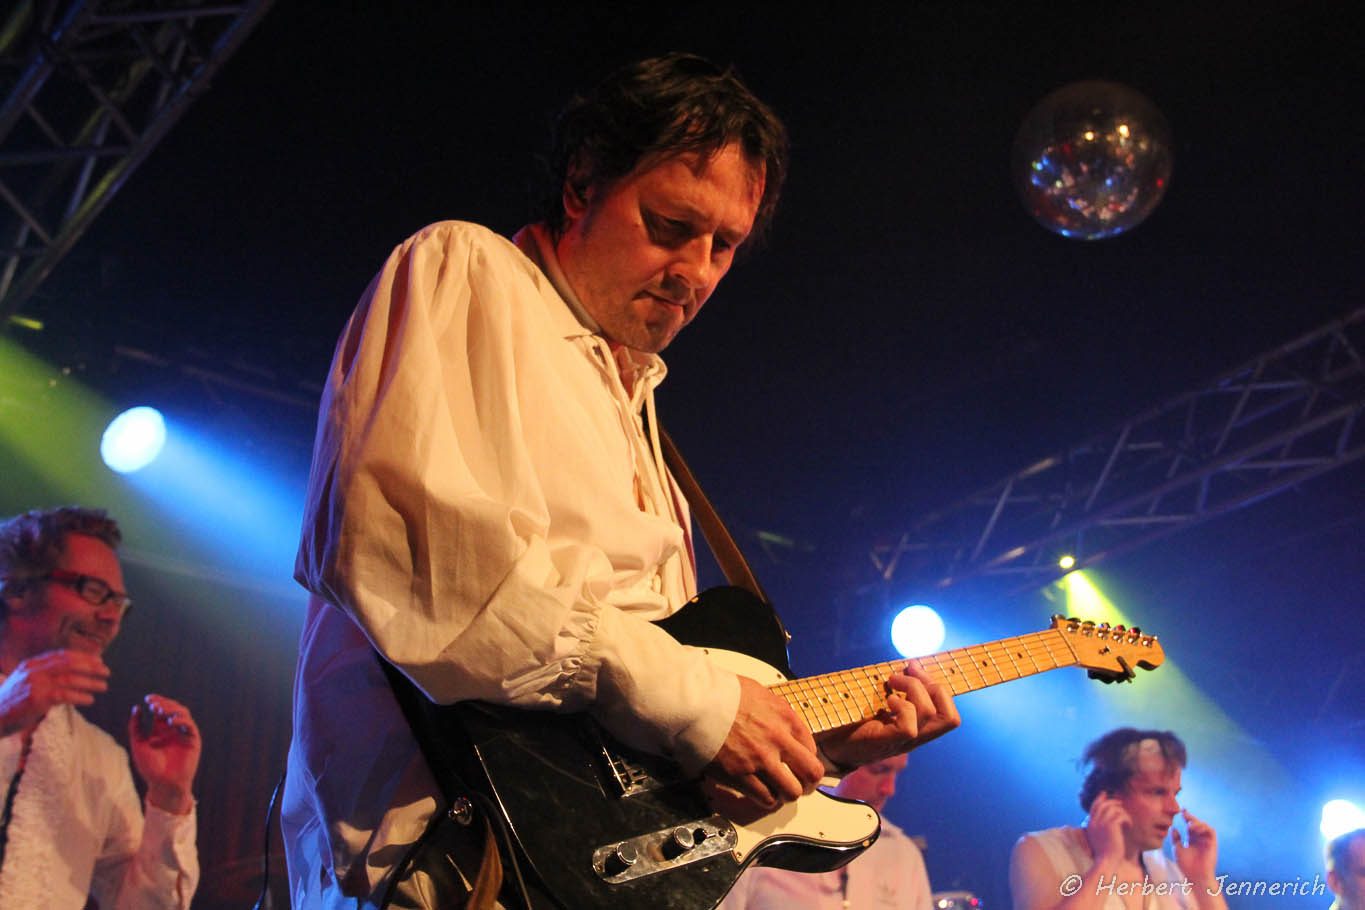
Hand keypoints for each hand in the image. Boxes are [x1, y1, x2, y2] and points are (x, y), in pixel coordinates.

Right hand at [0, 649, 109, 734]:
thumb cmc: (13, 702)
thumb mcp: (27, 682)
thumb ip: (46, 674)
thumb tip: (75, 673)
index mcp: (32, 664)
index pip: (62, 655)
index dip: (83, 657)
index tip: (99, 660)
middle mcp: (34, 670)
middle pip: (69, 663)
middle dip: (91, 666)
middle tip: (106, 672)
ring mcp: (35, 684)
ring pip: (70, 678)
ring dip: (90, 682)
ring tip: (103, 686)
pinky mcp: (37, 699)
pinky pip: (65, 695)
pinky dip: (80, 697)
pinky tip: (89, 700)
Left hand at [128, 694, 200, 814]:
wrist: (162, 784)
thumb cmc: (149, 768)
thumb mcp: (138, 745)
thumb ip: (136, 727)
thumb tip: (136, 708)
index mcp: (161, 731)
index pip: (161, 711)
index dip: (157, 702)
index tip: (148, 699)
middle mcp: (173, 730)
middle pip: (173, 709)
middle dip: (164, 704)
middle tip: (154, 704)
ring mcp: (184, 734)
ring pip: (183, 714)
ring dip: (172, 709)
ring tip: (161, 710)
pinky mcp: (193, 740)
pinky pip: (190, 726)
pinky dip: (181, 720)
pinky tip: (170, 721)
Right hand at [703, 675, 824, 808]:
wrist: (695, 702)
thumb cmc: (720, 693)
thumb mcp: (758, 693)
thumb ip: (775, 711)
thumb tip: (779, 723)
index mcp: (785, 717)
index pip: (811, 748)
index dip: (806, 759)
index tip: (800, 764)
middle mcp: (778, 740)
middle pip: (811, 773)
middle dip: (808, 782)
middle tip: (801, 784)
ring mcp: (761, 760)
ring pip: (791, 792)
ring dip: (786, 793)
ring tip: (778, 791)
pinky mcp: (741, 776)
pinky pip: (765, 798)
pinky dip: (766, 799)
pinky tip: (760, 793)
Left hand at [816, 661, 959, 769]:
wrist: (828, 746)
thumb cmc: (852, 721)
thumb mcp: (879, 702)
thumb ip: (896, 690)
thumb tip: (910, 665)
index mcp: (917, 728)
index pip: (950, 715)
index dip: (941, 687)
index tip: (916, 667)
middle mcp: (916, 737)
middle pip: (951, 718)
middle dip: (933, 685)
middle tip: (906, 672)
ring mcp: (902, 742)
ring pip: (931, 715)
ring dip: (913, 688)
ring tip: (891, 682)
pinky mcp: (886, 742)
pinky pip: (909, 726)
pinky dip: (901, 706)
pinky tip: (886, 700)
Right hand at [1084, 791, 1131, 862]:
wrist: (1106, 861)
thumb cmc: (1105, 854)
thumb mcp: (1099, 839)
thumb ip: (1101, 829)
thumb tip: (1110, 821)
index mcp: (1090, 824)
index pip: (1094, 806)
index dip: (1100, 798)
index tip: (1105, 794)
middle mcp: (1095, 821)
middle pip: (1104, 804)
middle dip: (1113, 802)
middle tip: (1121, 804)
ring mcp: (1102, 823)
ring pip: (1113, 808)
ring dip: (1122, 813)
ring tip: (1127, 822)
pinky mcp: (1111, 826)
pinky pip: (1121, 815)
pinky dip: (1127, 819)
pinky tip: (1129, 826)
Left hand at [1171, 809, 1217, 883]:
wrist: (1195, 875)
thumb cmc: (1186, 864)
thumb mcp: (1177, 848)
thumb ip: (1175, 838)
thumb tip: (1173, 827)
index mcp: (1191, 839)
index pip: (1189, 826)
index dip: (1186, 817)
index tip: (1180, 810)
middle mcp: (1199, 838)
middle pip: (1197, 823)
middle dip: (1190, 817)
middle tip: (1183, 812)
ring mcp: (1206, 840)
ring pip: (1204, 825)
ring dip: (1196, 822)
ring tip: (1188, 825)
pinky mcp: (1212, 843)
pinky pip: (1211, 831)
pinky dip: (1203, 827)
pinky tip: (1194, 828)